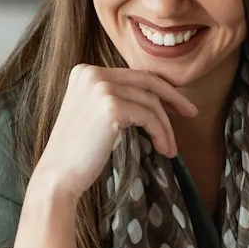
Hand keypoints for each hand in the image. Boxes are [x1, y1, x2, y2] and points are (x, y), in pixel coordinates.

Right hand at [33, 64, 199, 200]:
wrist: (57, 176)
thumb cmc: (76, 153)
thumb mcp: (92, 114)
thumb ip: (114, 98)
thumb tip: (154, 97)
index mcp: (85, 71)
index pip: (133, 75)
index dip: (159, 88)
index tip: (176, 104)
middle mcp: (91, 73)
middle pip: (146, 82)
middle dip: (173, 98)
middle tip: (191, 113)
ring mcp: (100, 88)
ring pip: (150, 102)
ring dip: (166, 127)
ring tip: (169, 148)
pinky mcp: (111, 107)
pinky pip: (149, 117)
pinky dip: (161, 133)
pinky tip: (163, 149)